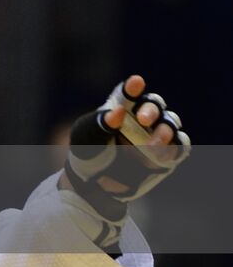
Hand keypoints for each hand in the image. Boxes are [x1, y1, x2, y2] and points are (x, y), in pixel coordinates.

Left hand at [63, 74, 189, 222]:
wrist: (97, 185)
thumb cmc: (88, 153)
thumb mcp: (86, 138)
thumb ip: (100, 124)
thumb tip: (118, 111)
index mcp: (118, 108)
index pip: (128, 93)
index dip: (132, 87)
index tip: (136, 82)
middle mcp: (140, 118)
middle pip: (154, 104)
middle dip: (152, 109)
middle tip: (143, 120)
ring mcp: (155, 135)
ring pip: (170, 122)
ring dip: (165, 129)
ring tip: (151, 144)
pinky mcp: (168, 154)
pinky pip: (180, 145)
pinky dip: (176, 146)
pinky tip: (162, 154)